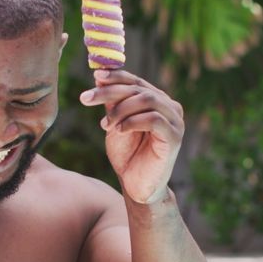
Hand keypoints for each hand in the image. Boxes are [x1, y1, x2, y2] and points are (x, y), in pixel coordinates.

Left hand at [80, 69, 184, 203]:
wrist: (136, 186)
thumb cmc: (127, 154)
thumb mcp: (115, 123)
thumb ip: (113, 102)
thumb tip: (100, 75)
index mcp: (157, 101)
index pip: (136, 81)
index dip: (116, 76)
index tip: (95, 76)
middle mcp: (170, 107)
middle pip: (139, 89)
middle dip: (110, 92)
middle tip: (86, 98)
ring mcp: (175, 121)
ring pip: (147, 100)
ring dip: (121, 110)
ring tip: (106, 125)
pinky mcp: (175, 137)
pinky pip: (154, 119)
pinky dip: (132, 122)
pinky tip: (119, 131)